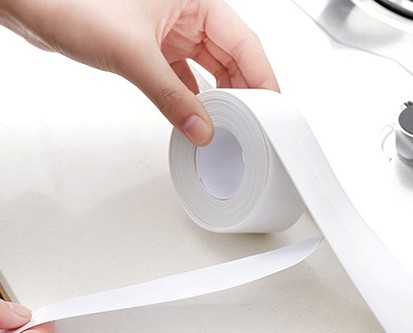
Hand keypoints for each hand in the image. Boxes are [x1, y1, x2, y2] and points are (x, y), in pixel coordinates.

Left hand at [0, 0, 278, 145]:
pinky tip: (198, 116)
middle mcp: (184, 11)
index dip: (262, 78)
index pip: (243, 42)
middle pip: (231, 57)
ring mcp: (167, 30)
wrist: (26, 0)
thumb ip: (172, 97)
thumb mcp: (132, 54)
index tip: (273, 109)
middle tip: (255, 124)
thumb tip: (201, 128)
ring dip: (219, 97)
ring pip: (208, 67)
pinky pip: (184, 76)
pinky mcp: (149, 46)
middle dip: (243, 92)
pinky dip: (192, 97)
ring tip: (231, 125)